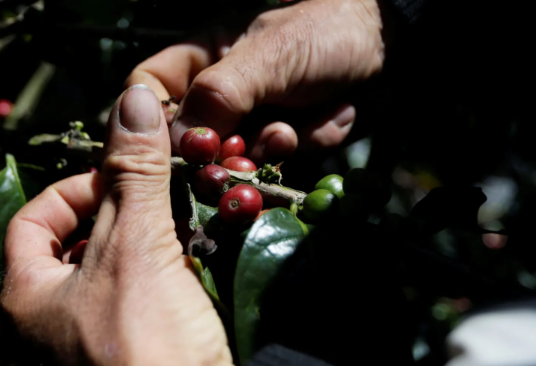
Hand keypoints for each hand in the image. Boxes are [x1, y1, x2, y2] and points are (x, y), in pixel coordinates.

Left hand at [1, 85, 235, 365]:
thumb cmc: (142, 342)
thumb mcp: (135, 247)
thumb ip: (134, 175)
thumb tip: (133, 99)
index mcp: (26, 298)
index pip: (29, 220)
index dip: (72, 189)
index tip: (117, 180)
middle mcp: (47, 328)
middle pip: (74, 247)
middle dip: (117, 215)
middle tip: (156, 200)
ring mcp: (87, 349)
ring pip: (112, 277)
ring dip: (145, 247)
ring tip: (179, 229)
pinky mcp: (129, 361)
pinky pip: (139, 307)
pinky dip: (162, 281)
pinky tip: (192, 272)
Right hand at [127, 0, 386, 162]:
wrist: (388, 42)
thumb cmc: (321, 33)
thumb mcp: (267, 58)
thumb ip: (220, 97)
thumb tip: (181, 144)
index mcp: (200, 61)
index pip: (148, 91)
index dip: (151, 122)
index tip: (176, 148)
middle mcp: (220, 94)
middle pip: (191, 141)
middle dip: (223, 152)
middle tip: (243, 158)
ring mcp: (252, 119)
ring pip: (238, 159)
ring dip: (271, 148)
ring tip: (295, 128)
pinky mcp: (285, 139)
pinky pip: (281, 161)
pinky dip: (309, 141)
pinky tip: (331, 114)